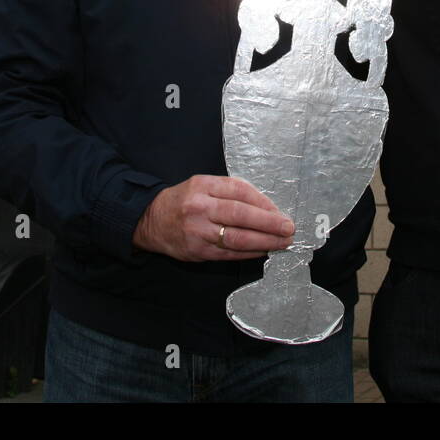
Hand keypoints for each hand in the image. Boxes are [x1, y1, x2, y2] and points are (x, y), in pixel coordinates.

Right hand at [132, 174, 294, 261]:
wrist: (151, 221)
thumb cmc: (184, 201)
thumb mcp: (202, 185)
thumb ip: (230, 191)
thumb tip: (266, 206)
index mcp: (202, 186)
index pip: (239, 191)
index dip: (263, 202)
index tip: (279, 210)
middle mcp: (200, 208)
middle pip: (240, 215)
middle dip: (269, 223)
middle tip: (288, 228)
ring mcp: (198, 232)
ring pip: (237, 238)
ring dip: (264, 242)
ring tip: (282, 242)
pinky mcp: (198, 252)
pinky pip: (229, 253)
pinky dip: (249, 253)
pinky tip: (263, 251)